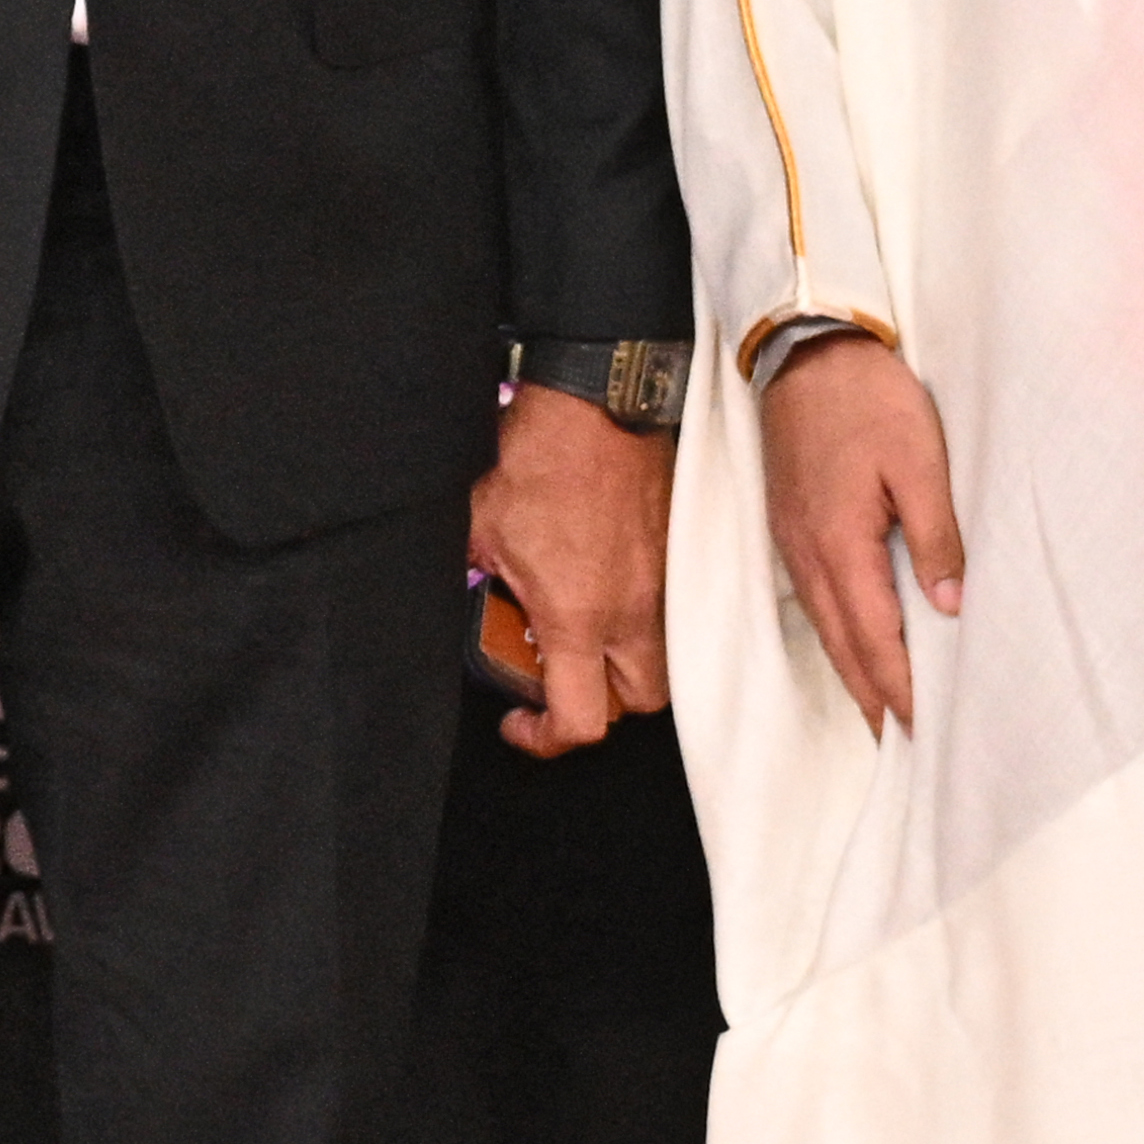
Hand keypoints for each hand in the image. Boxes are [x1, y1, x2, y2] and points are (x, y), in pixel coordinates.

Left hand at [470, 382, 673, 760]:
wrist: (597, 405)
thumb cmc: (539, 461)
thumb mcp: (480, 530)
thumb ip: (471, 578)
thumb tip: (461, 594)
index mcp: (577, 616)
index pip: (580, 719)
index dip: (545, 738)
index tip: (520, 720)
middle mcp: (632, 611)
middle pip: (636, 704)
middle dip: (599, 703)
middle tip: (558, 674)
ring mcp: (665, 585)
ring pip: (663, 660)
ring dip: (625, 663)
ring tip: (585, 632)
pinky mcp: (682, 556)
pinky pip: (675, 612)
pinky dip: (645, 619)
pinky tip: (610, 589)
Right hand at [752, 331, 961, 734]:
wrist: (807, 348)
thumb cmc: (868, 397)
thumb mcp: (920, 459)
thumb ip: (935, 535)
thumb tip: (950, 608)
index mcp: (839, 543)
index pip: (875, 638)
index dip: (900, 689)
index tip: (926, 729)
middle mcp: (808, 554)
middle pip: (843, 648)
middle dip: (875, 699)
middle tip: (906, 744)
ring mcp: (794, 542)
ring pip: (826, 630)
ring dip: (856, 676)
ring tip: (885, 713)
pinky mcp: (793, 527)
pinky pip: (817, 602)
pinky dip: (841, 639)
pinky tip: (859, 648)